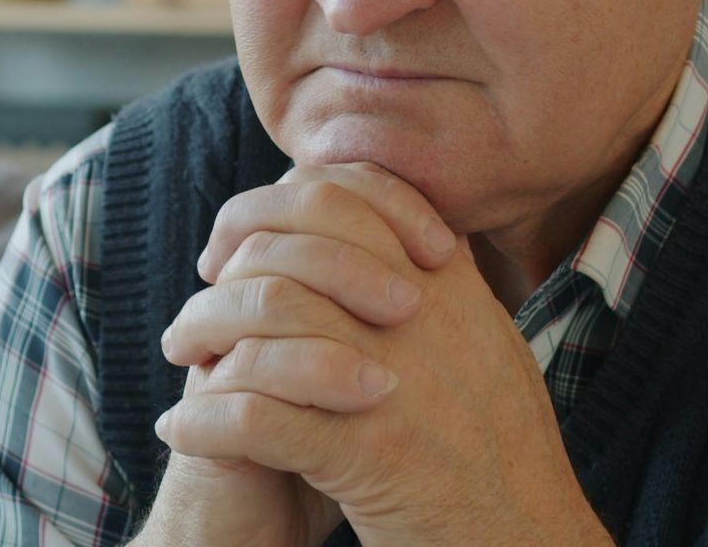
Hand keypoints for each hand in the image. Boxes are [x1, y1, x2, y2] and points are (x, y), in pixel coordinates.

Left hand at [157, 163, 607, 546]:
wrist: (527, 536)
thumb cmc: (500, 450)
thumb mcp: (488, 345)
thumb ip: (442, 289)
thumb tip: (398, 237)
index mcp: (447, 284)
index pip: (348, 196)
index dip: (277, 205)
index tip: (242, 244)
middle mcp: (420, 316)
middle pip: (295, 241)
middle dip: (231, 260)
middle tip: (201, 294)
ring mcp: (392, 380)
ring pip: (265, 315)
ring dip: (204, 331)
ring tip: (180, 358)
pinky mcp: (366, 453)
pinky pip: (257, 418)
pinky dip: (205, 421)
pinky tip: (180, 429)